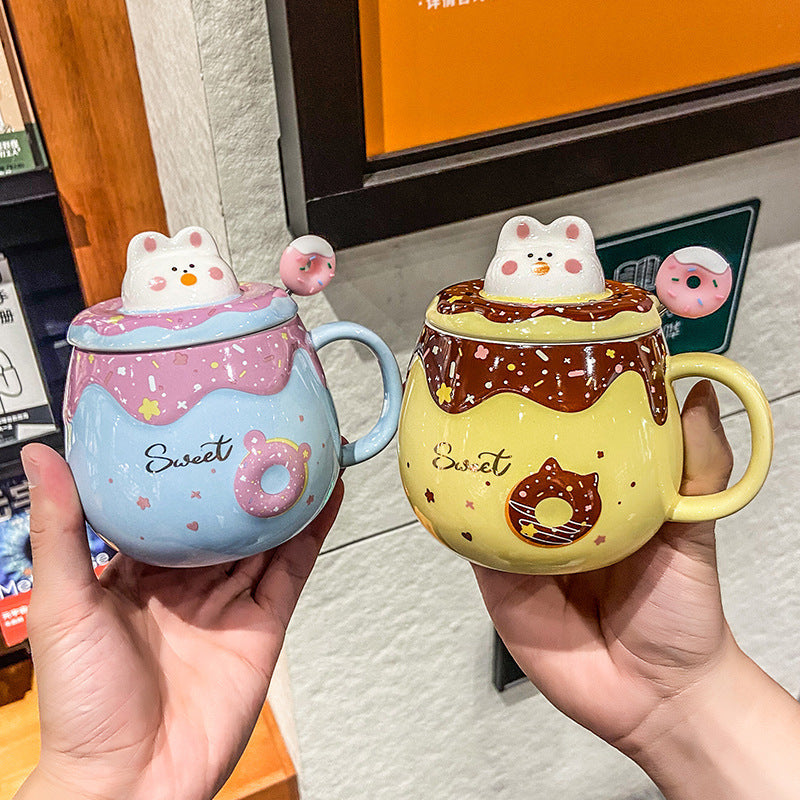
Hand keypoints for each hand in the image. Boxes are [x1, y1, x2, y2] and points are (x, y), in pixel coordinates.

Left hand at [16, 444, 342, 799]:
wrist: (130, 781)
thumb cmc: (83, 704)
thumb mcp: (63, 603)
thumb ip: (61, 528)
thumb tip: (41, 456)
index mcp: (138, 571)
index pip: (170, 504)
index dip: (189, 464)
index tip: (203, 423)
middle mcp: (187, 582)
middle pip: (226, 515)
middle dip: (245, 473)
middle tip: (266, 423)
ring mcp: (228, 602)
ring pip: (265, 535)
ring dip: (286, 494)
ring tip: (304, 447)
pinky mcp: (262, 624)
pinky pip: (291, 570)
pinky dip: (311, 533)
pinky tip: (324, 499)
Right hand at [474, 380, 735, 750]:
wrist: (654, 697)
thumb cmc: (682, 612)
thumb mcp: (695, 531)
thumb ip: (699, 469)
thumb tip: (701, 394)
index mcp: (601, 495)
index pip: (570, 440)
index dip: (555, 406)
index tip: (542, 364)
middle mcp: (557, 515)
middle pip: (520, 465)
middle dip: (500, 430)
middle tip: (482, 385)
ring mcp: (525, 547)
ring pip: (488, 500)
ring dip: (472, 469)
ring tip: (455, 424)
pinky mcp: (501, 580)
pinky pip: (473, 545)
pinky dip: (458, 520)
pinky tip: (447, 488)